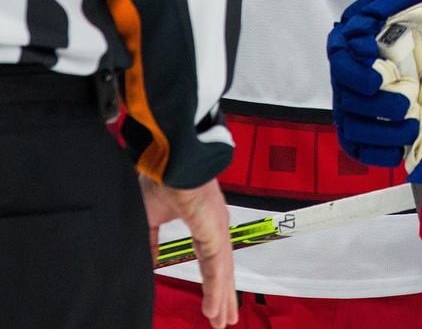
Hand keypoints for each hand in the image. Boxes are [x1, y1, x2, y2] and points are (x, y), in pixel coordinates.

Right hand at [141, 175, 236, 327]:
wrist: (170, 157)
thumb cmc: (162, 177)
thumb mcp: (151, 218)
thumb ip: (151, 243)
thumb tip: (148, 265)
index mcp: (204, 222)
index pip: (210, 260)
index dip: (212, 282)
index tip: (212, 303)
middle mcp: (215, 226)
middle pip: (221, 269)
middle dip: (224, 295)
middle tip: (225, 320)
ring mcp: (217, 227)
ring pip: (222, 270)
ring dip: (223, 297)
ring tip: (224, 321)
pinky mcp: (214, 229)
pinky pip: (216, 265)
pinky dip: (216, 288)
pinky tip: (216, 307)